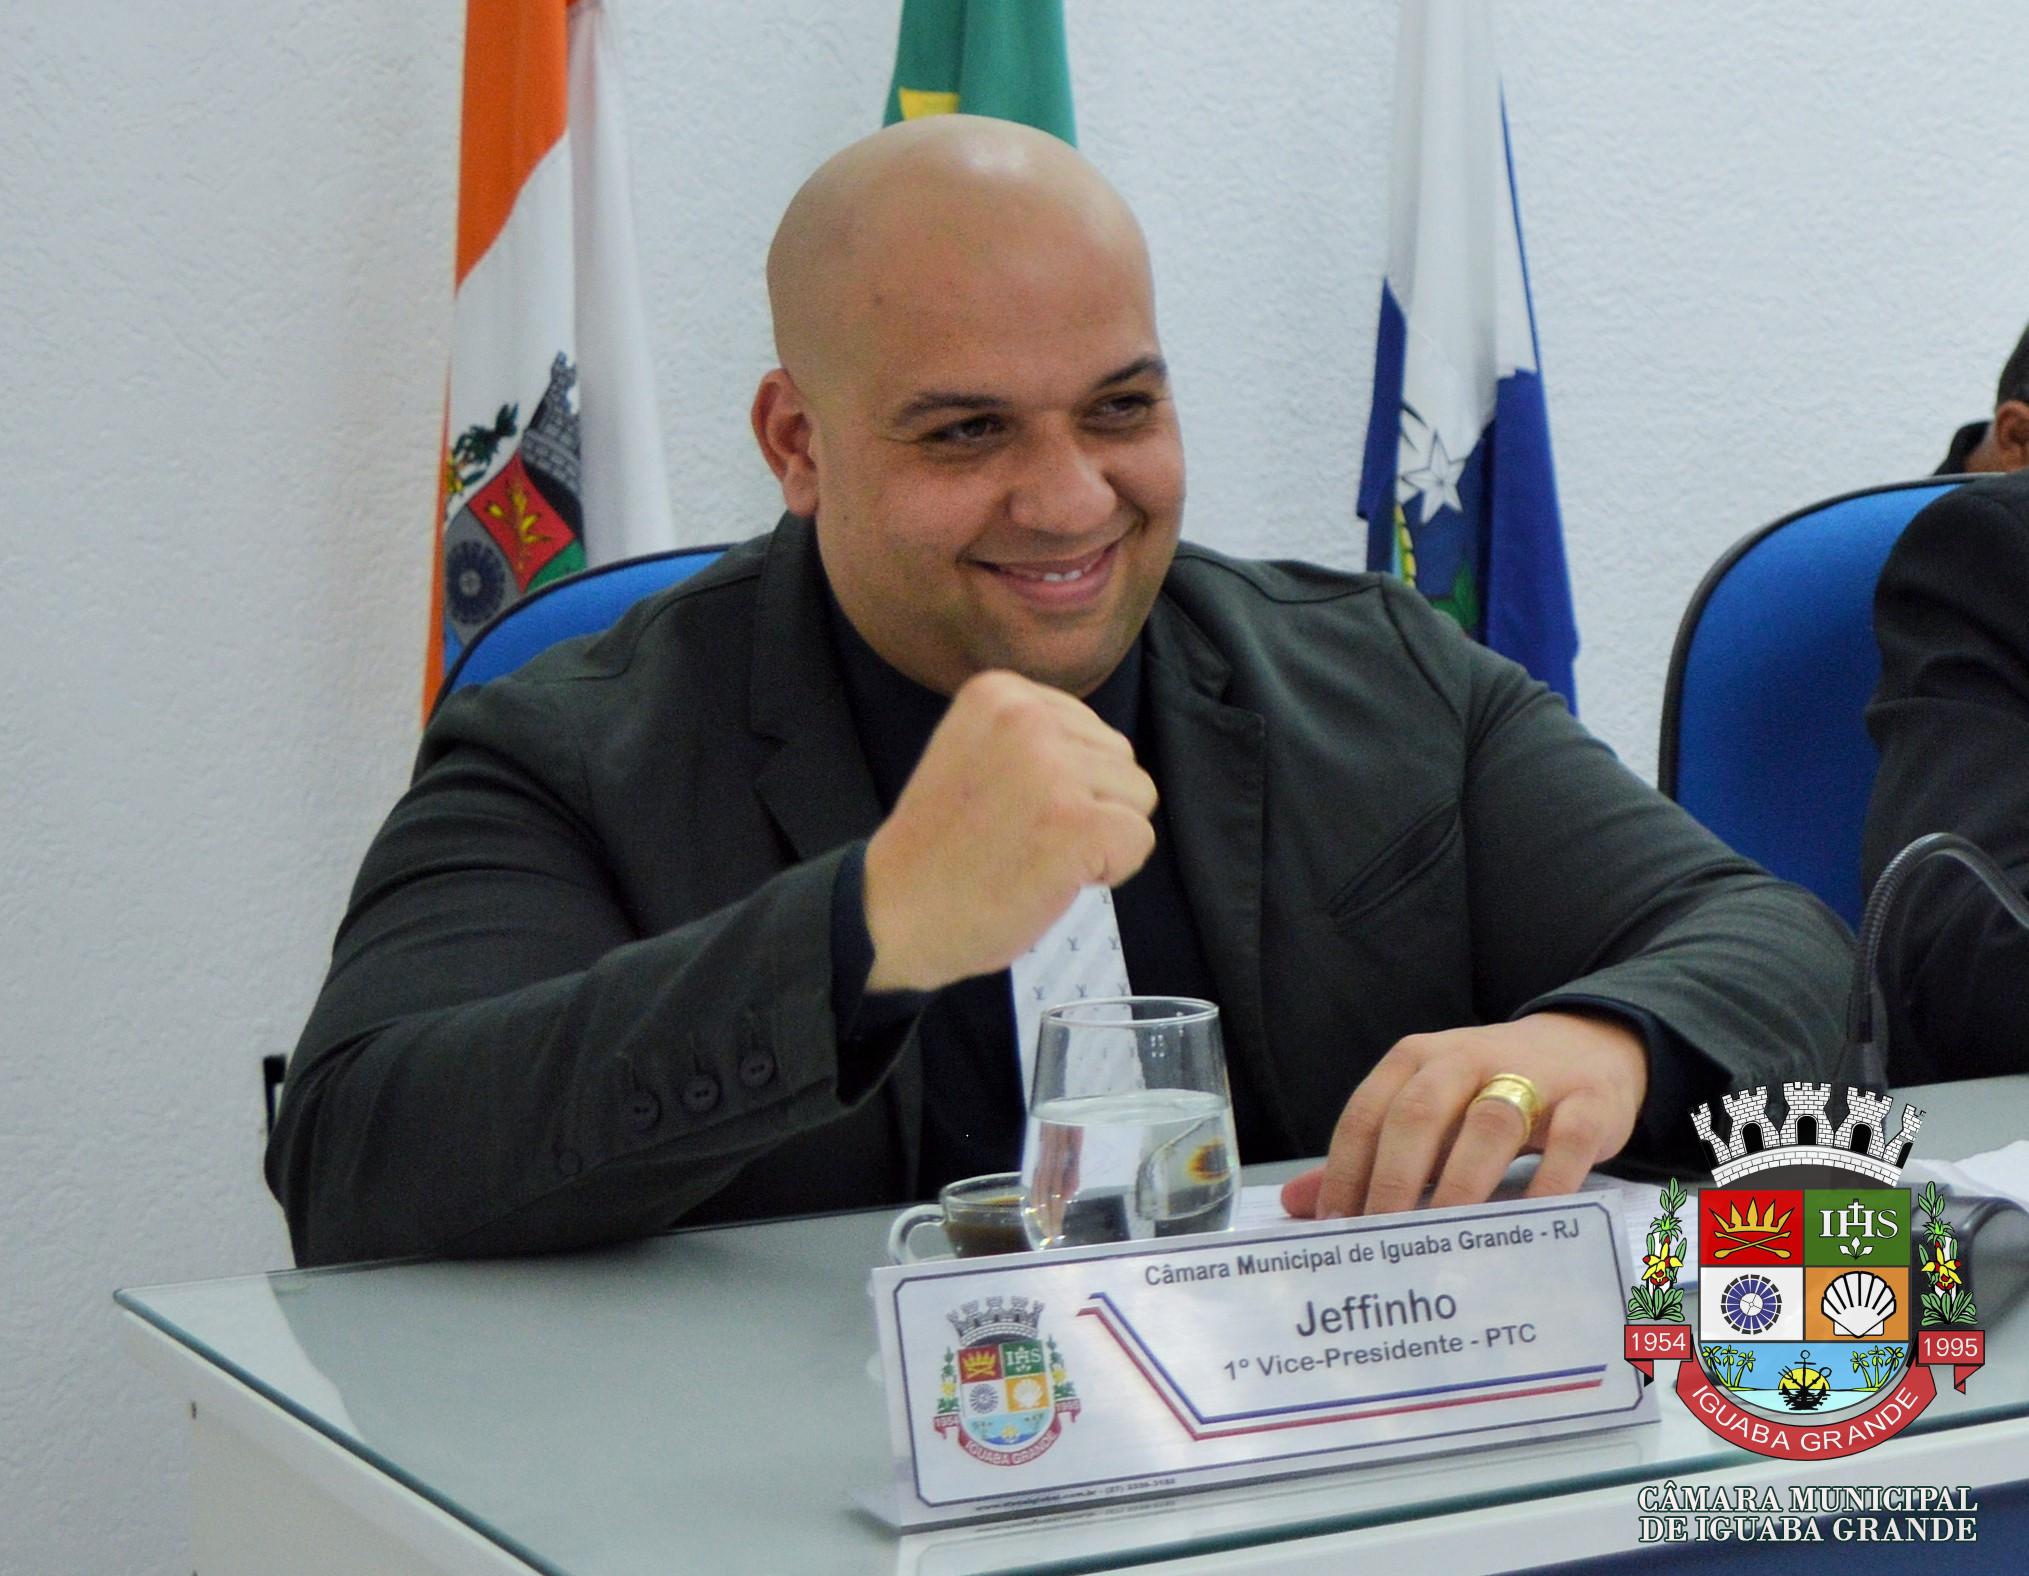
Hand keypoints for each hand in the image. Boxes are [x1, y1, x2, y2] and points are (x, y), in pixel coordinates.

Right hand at [862, 670, 1157, 992]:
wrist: (894, 912)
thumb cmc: (939, 847)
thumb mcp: (977, 752)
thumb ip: (1035, 740)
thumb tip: (1107, 758)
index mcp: (1000, 691)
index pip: (1089, 730)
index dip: (1066, 781)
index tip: (1010, 808)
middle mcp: (1027, 716)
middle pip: (1121, 758)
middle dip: (1089, 803)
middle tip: (1024, 836)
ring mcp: (1053, 769)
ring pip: (1138, 797)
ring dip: (1101, 836)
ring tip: (1037, 854)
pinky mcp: (1077, 824)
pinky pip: (1140, 840)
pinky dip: (1111, 870)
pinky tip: (1055, 877)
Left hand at [1279, 1012, 1646, 1218]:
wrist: (1588, 1046)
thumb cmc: (1489, 1091)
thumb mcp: (1429, 1111)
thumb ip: (1369, 1157)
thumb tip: (1298, 1204)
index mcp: (1418, 1060)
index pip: (1369, 1111)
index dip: (1346, 1167)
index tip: (1335, 1224)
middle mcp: (1467, 1059)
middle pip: (1420, 1113)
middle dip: (1394, 1177)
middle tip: (1381, 1236)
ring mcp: (1532, 1079)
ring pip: (1488, 1125)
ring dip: (1460, 1183)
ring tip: (1441, 1236)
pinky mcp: (1588, 1103)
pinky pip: (1567, 1144)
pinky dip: (1546, 1185)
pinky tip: (1524, 1226)